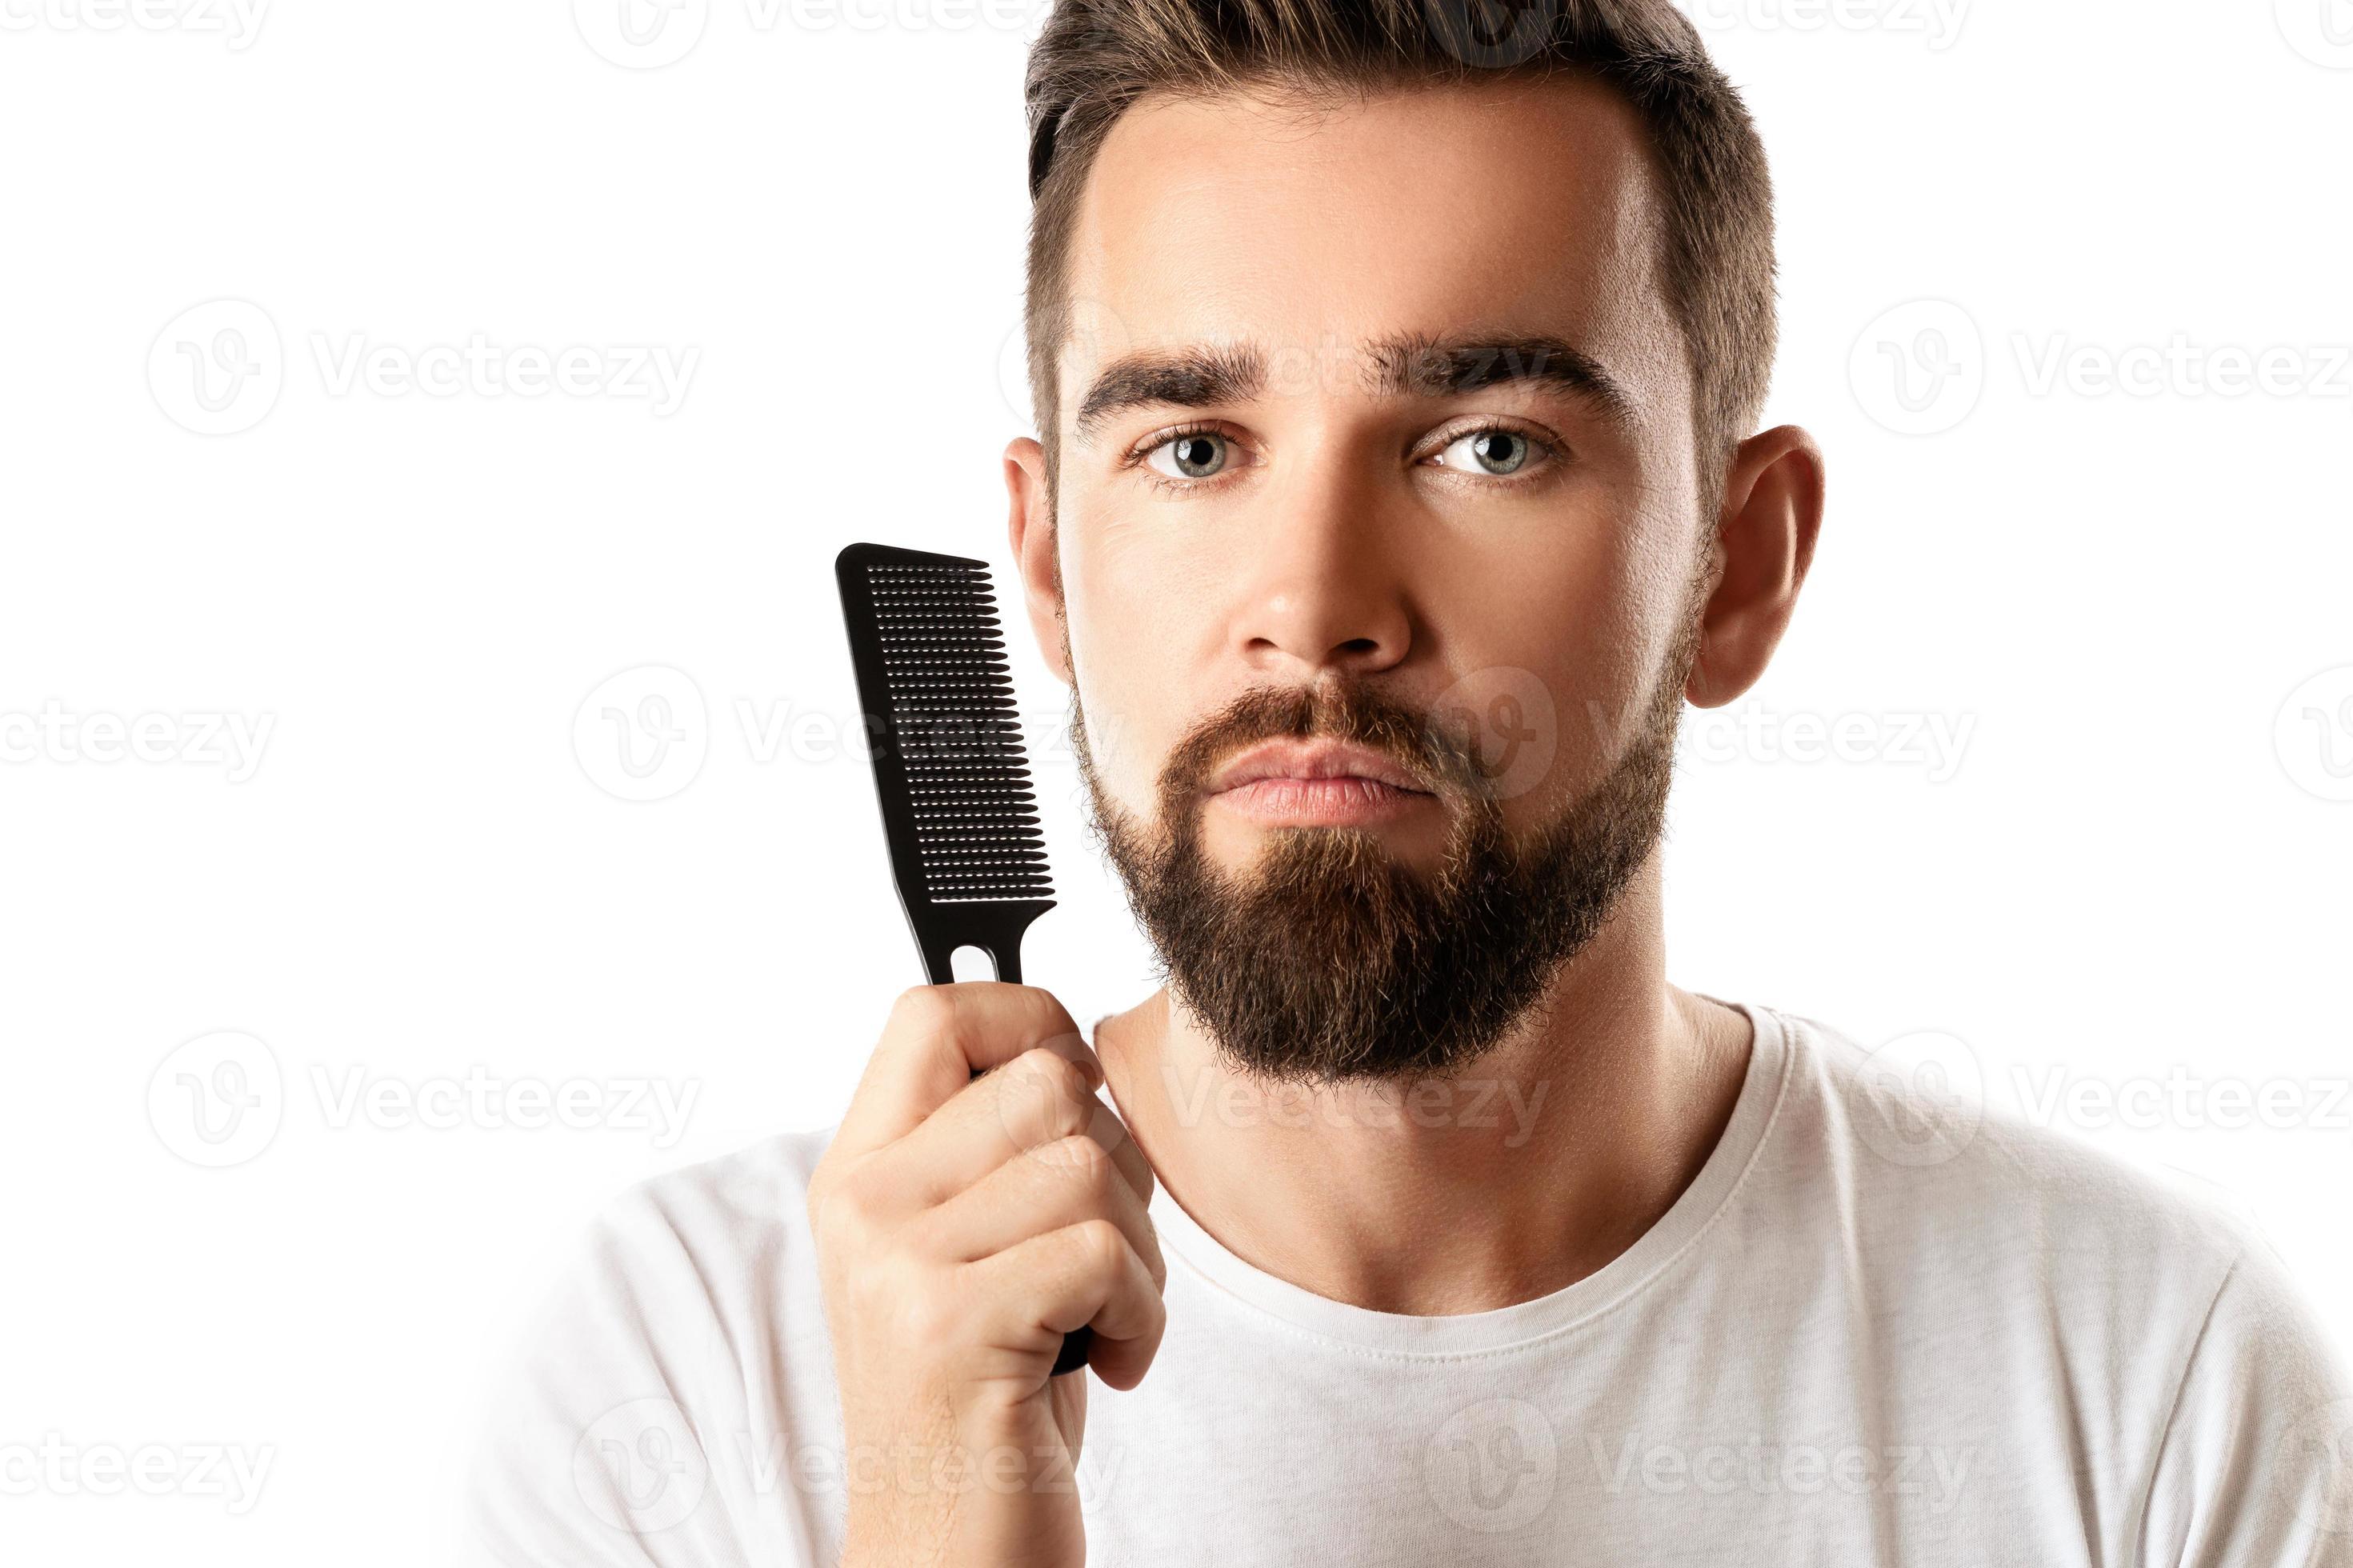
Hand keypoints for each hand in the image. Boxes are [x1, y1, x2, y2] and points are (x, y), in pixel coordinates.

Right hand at [807, 983, 1165, 1567]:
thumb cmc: (987, 1401)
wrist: (949, 1556)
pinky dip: (1140, 1316)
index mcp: (861, 1170)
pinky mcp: (949, 1327)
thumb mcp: (969, 1253)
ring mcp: (897, 1264)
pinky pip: (1102, 1254)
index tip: (1077, 1090)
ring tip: (1096, 1319)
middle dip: (1116, 1165)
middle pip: (1046, 1081)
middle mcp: (864, 1204)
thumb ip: (991, 1150)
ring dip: (1137, 1252)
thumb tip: (1070, 1042)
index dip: (1030, 1018)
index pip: (935, 1012)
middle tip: (1094, 1256)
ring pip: (1086, 1166)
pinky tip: (1105, 1363)